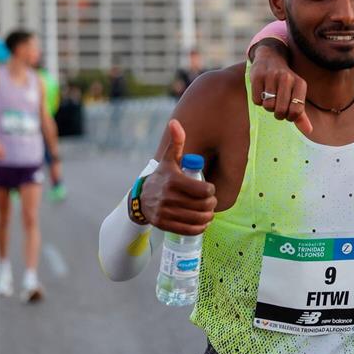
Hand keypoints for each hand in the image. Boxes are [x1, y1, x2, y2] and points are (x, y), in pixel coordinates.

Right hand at [140, 119, 216, 234]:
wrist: (141, 197)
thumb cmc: (162, 176)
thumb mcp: (168, 159)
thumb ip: (176, 142)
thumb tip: (176, 123)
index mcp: (172, 181)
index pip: (202, 190)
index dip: (211, 191)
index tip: (210, 190)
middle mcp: (168, 197)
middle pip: (202, 205)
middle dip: (211, 204)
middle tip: (212, 202)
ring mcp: (165, 212)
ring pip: (196, 218)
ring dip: (208, 217)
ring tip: (209, 213)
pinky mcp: (163, 224)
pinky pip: (188, 230)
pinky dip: (199, 229)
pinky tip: (202, 223)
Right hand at [250, 43, 313, 134]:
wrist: (270, 58)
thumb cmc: (286, 83)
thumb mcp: (296, 94)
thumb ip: (301, 114)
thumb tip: (309, 131)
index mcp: (300, 84)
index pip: (297, 111)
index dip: (290, 117)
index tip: (288, 113)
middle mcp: (287, 79)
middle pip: (281, 110)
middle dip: (278, 114)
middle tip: (278, 108)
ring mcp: (272, 76)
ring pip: (268, 106)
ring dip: (268, 107)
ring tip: (270, 98)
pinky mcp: (257, 76)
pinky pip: (257, 101)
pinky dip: (258, 101)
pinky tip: (261, 92)